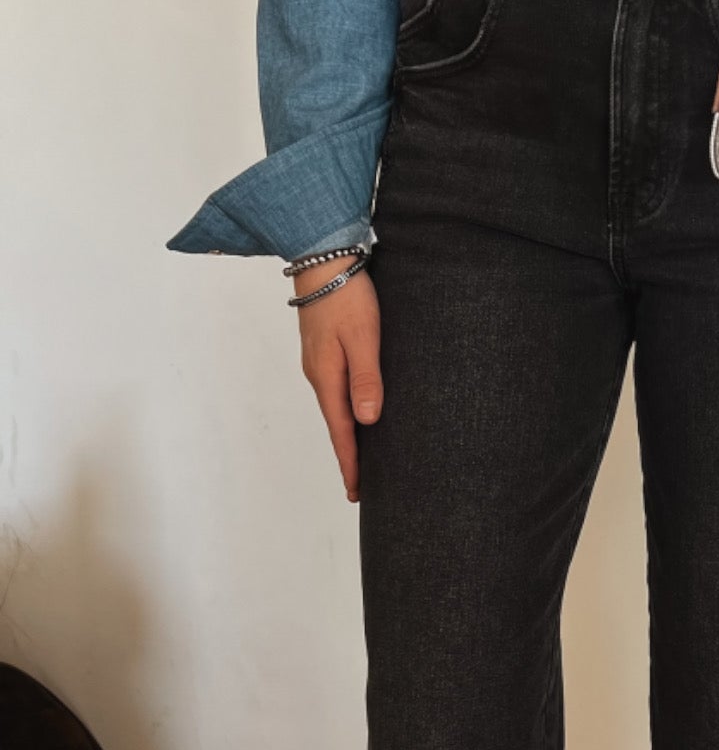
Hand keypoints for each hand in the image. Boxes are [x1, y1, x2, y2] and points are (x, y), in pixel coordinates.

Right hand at [295, 257, 381, 502]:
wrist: (321, 257)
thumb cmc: (346, 295)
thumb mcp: (363, 338)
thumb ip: (367, 379)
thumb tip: (368, 420)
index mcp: (327, 377)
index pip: (341, 431)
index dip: (350, 463)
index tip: (357, 492)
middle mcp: (319, 374)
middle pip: (335, 424)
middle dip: (348, 455)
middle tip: (361, 486)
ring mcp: (319, 361)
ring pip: (335, 407)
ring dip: (347, 433)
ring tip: (361, 456)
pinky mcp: (324, 348)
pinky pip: (335, 389)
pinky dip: (345, 409)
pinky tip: (356, 412)